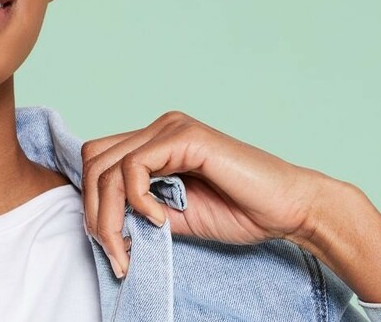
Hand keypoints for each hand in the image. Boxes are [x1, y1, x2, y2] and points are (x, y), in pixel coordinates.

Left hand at [81, 110, 329, 278]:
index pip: (98, 161)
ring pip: (107, 166)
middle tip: (115, 252)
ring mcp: (170, 128)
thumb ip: (138, 211)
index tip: (111, 247)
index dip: (92, 203)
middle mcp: (159, 128)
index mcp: (155, 142)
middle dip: (94, 212)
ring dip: (108, 214)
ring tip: (128, 245)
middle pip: (94, 161)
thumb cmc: (240, 211)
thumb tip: (102, 224)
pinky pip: (134, 165)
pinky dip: (137, 198)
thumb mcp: (174, 216)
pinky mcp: (185, 136)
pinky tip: (159, 218)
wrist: (289, 209)